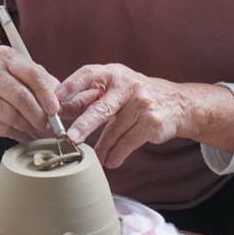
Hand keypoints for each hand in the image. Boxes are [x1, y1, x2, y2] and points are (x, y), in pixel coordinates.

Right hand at [0, 48, 60, 140]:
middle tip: (47, 124)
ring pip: (9, 115)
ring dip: (27, 125)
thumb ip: (45, 84)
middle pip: (19, 96)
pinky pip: (0, 128)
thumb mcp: (25, 73)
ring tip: (35, 128)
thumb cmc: (6, 81)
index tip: (55, 109)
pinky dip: (15, 133)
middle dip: (37, 114)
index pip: (31, 74)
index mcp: (5, 56)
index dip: (45, 93)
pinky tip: (22, 132)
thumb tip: (61, 104)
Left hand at [56, 64, 233, 167]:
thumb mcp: (114, 89)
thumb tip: (58, 110)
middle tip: (71, 138)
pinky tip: (112, 160)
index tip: (55, 100)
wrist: (178, 104)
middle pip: (102, 108)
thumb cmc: (136, 96)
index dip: (70, 86)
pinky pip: (129, 142)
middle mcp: (128, 85)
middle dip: (85, 125)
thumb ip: (89, 98)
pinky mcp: (152, 122)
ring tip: (93, 158)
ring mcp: (142, 104)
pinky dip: (118, 154)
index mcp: (113, 73)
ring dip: (102, 148)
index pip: (88, 75)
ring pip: (114, 131)